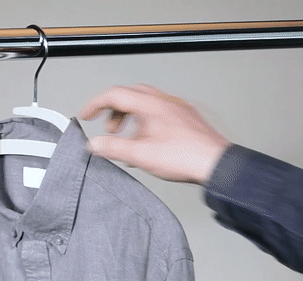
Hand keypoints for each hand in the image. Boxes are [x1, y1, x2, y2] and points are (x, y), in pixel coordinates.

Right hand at [78, 84, 230, 185]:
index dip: (96, 104)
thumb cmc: (186, 156)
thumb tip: (94, 144)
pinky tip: (147, 141)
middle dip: (114, 110)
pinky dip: (145, 121)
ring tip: (127, 138)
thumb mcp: (140, 155)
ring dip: (130, 117)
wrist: (215, 164)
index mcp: (150, 105)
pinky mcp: (186, 118)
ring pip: (146, 103)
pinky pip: (159, 112)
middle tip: (107, 127)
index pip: (115, 94)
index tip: (87, 115)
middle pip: (130, 95)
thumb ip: (113, 148)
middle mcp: (165, 101)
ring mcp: (177, 108)